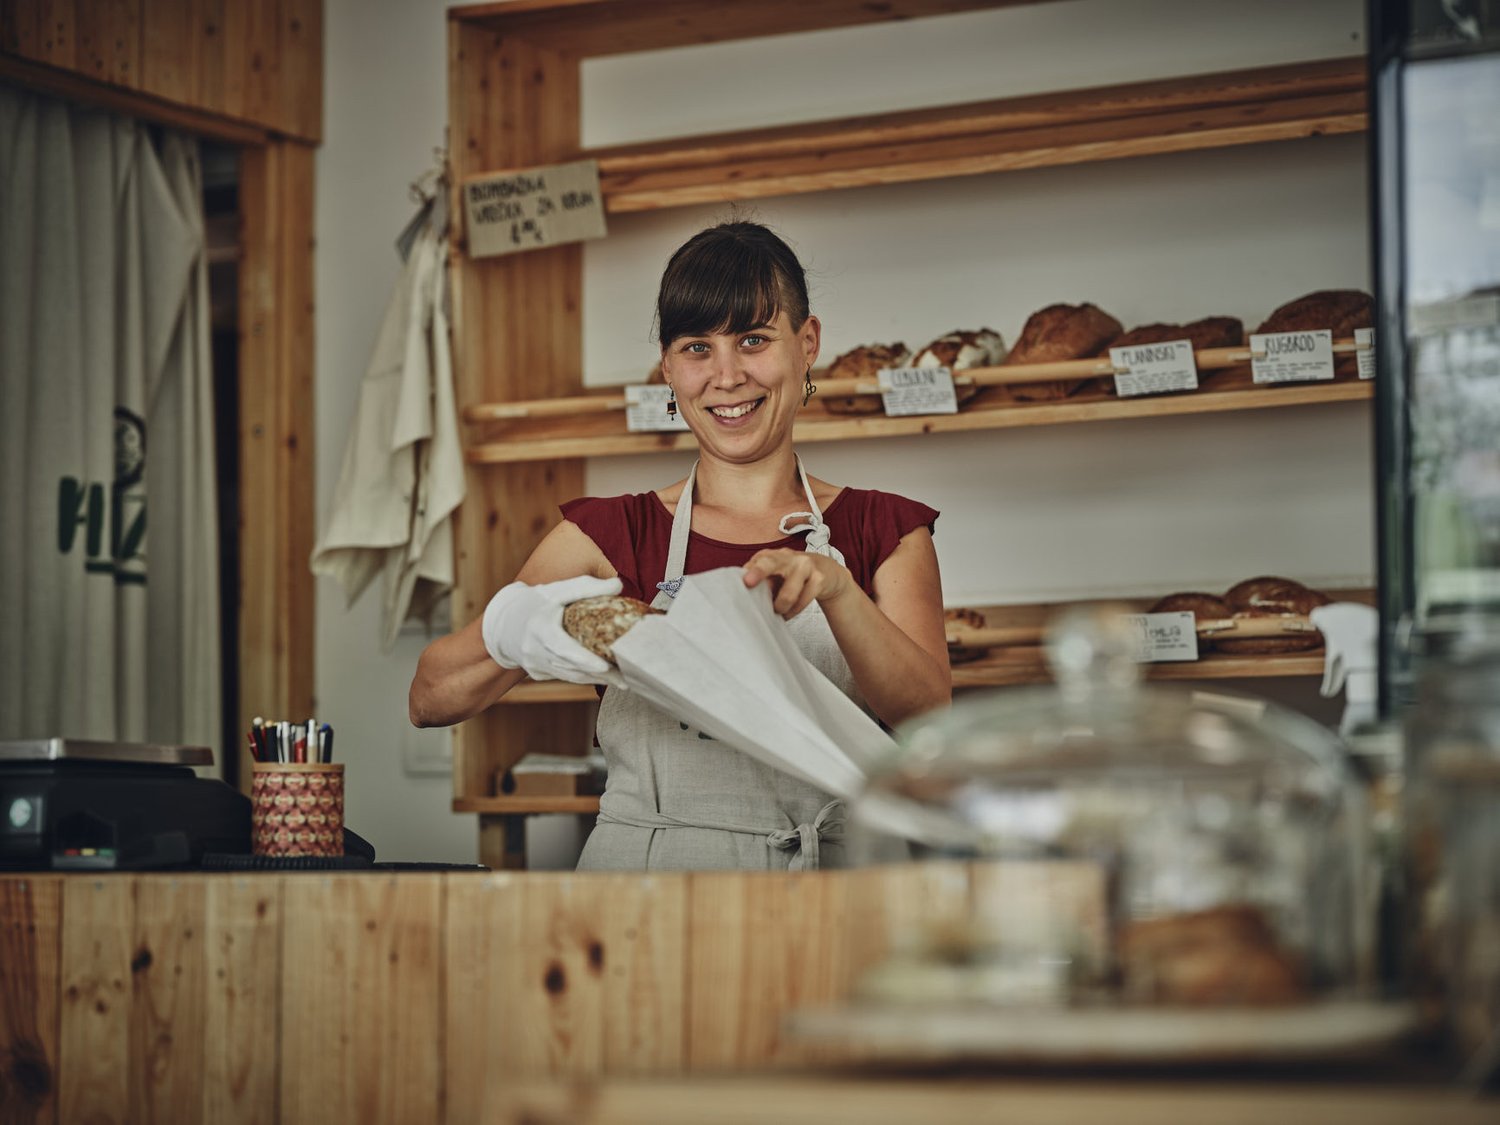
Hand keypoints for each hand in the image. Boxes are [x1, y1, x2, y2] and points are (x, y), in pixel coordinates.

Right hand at [481, 575, 625, 686]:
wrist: (504, 622)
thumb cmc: (535, 602)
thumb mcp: (557, 590)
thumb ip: (586, 587)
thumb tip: (618, 585)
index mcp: (540, 630)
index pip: (564, 649)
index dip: (584, 660)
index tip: (605, 667)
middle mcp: (535, 651)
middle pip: (572, 668)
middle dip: (599, 675)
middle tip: (625, 679)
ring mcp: (535, 665)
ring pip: (570, 676)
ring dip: (595, 680)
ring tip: (621, 681)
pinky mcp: (538, 673)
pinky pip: (564, 676)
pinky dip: (583, 677)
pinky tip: (603, 677)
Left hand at [742, 548, 852, 618]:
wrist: (828, 572)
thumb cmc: (794, 575)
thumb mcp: (777, 575)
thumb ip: (762, 582)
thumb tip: (745, 595)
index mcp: (773, 555)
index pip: (758, 560)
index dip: (749, 570)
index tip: (742, 581)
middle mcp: (788, 557)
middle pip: (771, 563)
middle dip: (758, 572)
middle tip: (748, 582)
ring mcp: (805, 565)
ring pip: (788, 593)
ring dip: (780, 607)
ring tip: (778, 611)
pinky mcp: (819, 579)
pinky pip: (802, 602)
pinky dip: (793, 612)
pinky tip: (789, 613)